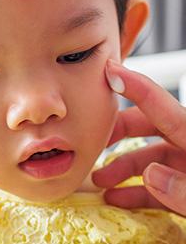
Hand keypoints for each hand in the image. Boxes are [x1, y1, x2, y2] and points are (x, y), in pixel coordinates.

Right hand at [92, 59, 185, 215]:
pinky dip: (135, 191)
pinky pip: (155, 185)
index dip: (134, 85)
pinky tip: (118, 199)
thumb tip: (153, 176)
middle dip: (117, 131)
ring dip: (120, 168)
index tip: (110, 71)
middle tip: (94, 138)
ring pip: (147, 158)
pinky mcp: (185, 187)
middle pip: (147, 126)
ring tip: (99, 180)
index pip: (161, 105)